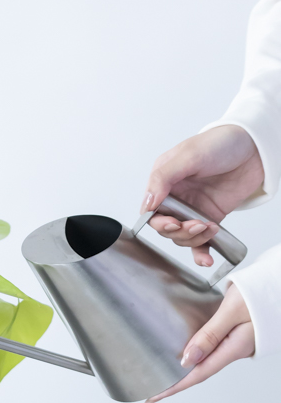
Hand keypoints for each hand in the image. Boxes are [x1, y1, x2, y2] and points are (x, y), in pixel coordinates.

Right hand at [142, 125, 262, 265]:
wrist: (255, 148)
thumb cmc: (221, 143)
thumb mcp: (189, 156)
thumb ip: (164, 178)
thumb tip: (147, 204)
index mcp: (164, 180)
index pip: (150, 210)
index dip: (159, 221)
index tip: (173, 223)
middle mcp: (176, 197)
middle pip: (165, 228)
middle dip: (179, 231)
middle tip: (196, 225)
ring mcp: (192, 209)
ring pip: (182, 237)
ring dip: (194, 239)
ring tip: (210, 227)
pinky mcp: (210, 217)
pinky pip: (201, 241)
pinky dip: (201, 253)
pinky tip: (206, 260)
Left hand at [145, 284, 253, 402]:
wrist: (279, 285)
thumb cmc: (261, 294)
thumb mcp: (232, 311)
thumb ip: (210, 334)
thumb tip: (189, 358)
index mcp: (234, 348)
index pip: (198, 374)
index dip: (175, 386)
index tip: (155, 395)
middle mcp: (235, 349)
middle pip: (201, 370)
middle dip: (177, 381)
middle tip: (155, 388)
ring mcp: (237, 343)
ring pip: (207, 359)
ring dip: (186, 368)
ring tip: (166, 372)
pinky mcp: (237, 334)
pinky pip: (213, 348)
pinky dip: (197, 353)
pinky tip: (187, 353)